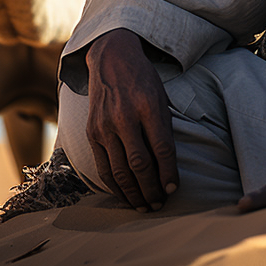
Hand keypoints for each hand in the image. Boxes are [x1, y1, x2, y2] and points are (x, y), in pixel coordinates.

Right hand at [85, 29, 178, 211]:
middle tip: (160, 205)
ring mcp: (105, 125)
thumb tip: (169, 167)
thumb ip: (164, 128)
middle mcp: (125, 116)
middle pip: (140, 164)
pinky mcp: (92, 131)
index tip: (174, 189)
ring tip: (144, 206)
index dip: (169, 173)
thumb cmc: (143, 80)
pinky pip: (103, 166)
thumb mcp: (161, 97)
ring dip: (133, 194)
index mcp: (148, 105)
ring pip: (119, 170)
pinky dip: (114, 185)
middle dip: (151, 190)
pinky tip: (124, 194)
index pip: (162, 149)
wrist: (111, 59)